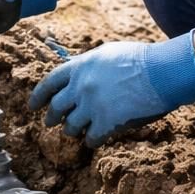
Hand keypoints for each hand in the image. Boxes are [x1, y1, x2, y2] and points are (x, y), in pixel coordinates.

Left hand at [28, 32, 194, 147]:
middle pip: (56, 108)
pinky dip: (92, 140)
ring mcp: (91, 106)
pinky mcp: (105, 123)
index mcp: (79, 66)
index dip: (38, 96)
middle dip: (51, 117)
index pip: (49, 83)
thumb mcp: (107, 53)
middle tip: (50, 123)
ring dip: (73, 130)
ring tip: (78, 131)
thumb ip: (88, 65)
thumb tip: (79, 75)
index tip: (33, 106)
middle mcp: (80, 87)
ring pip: (70, 126)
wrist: (161, 72)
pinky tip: (95, 139)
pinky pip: (90, 138)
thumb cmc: (140, 59)